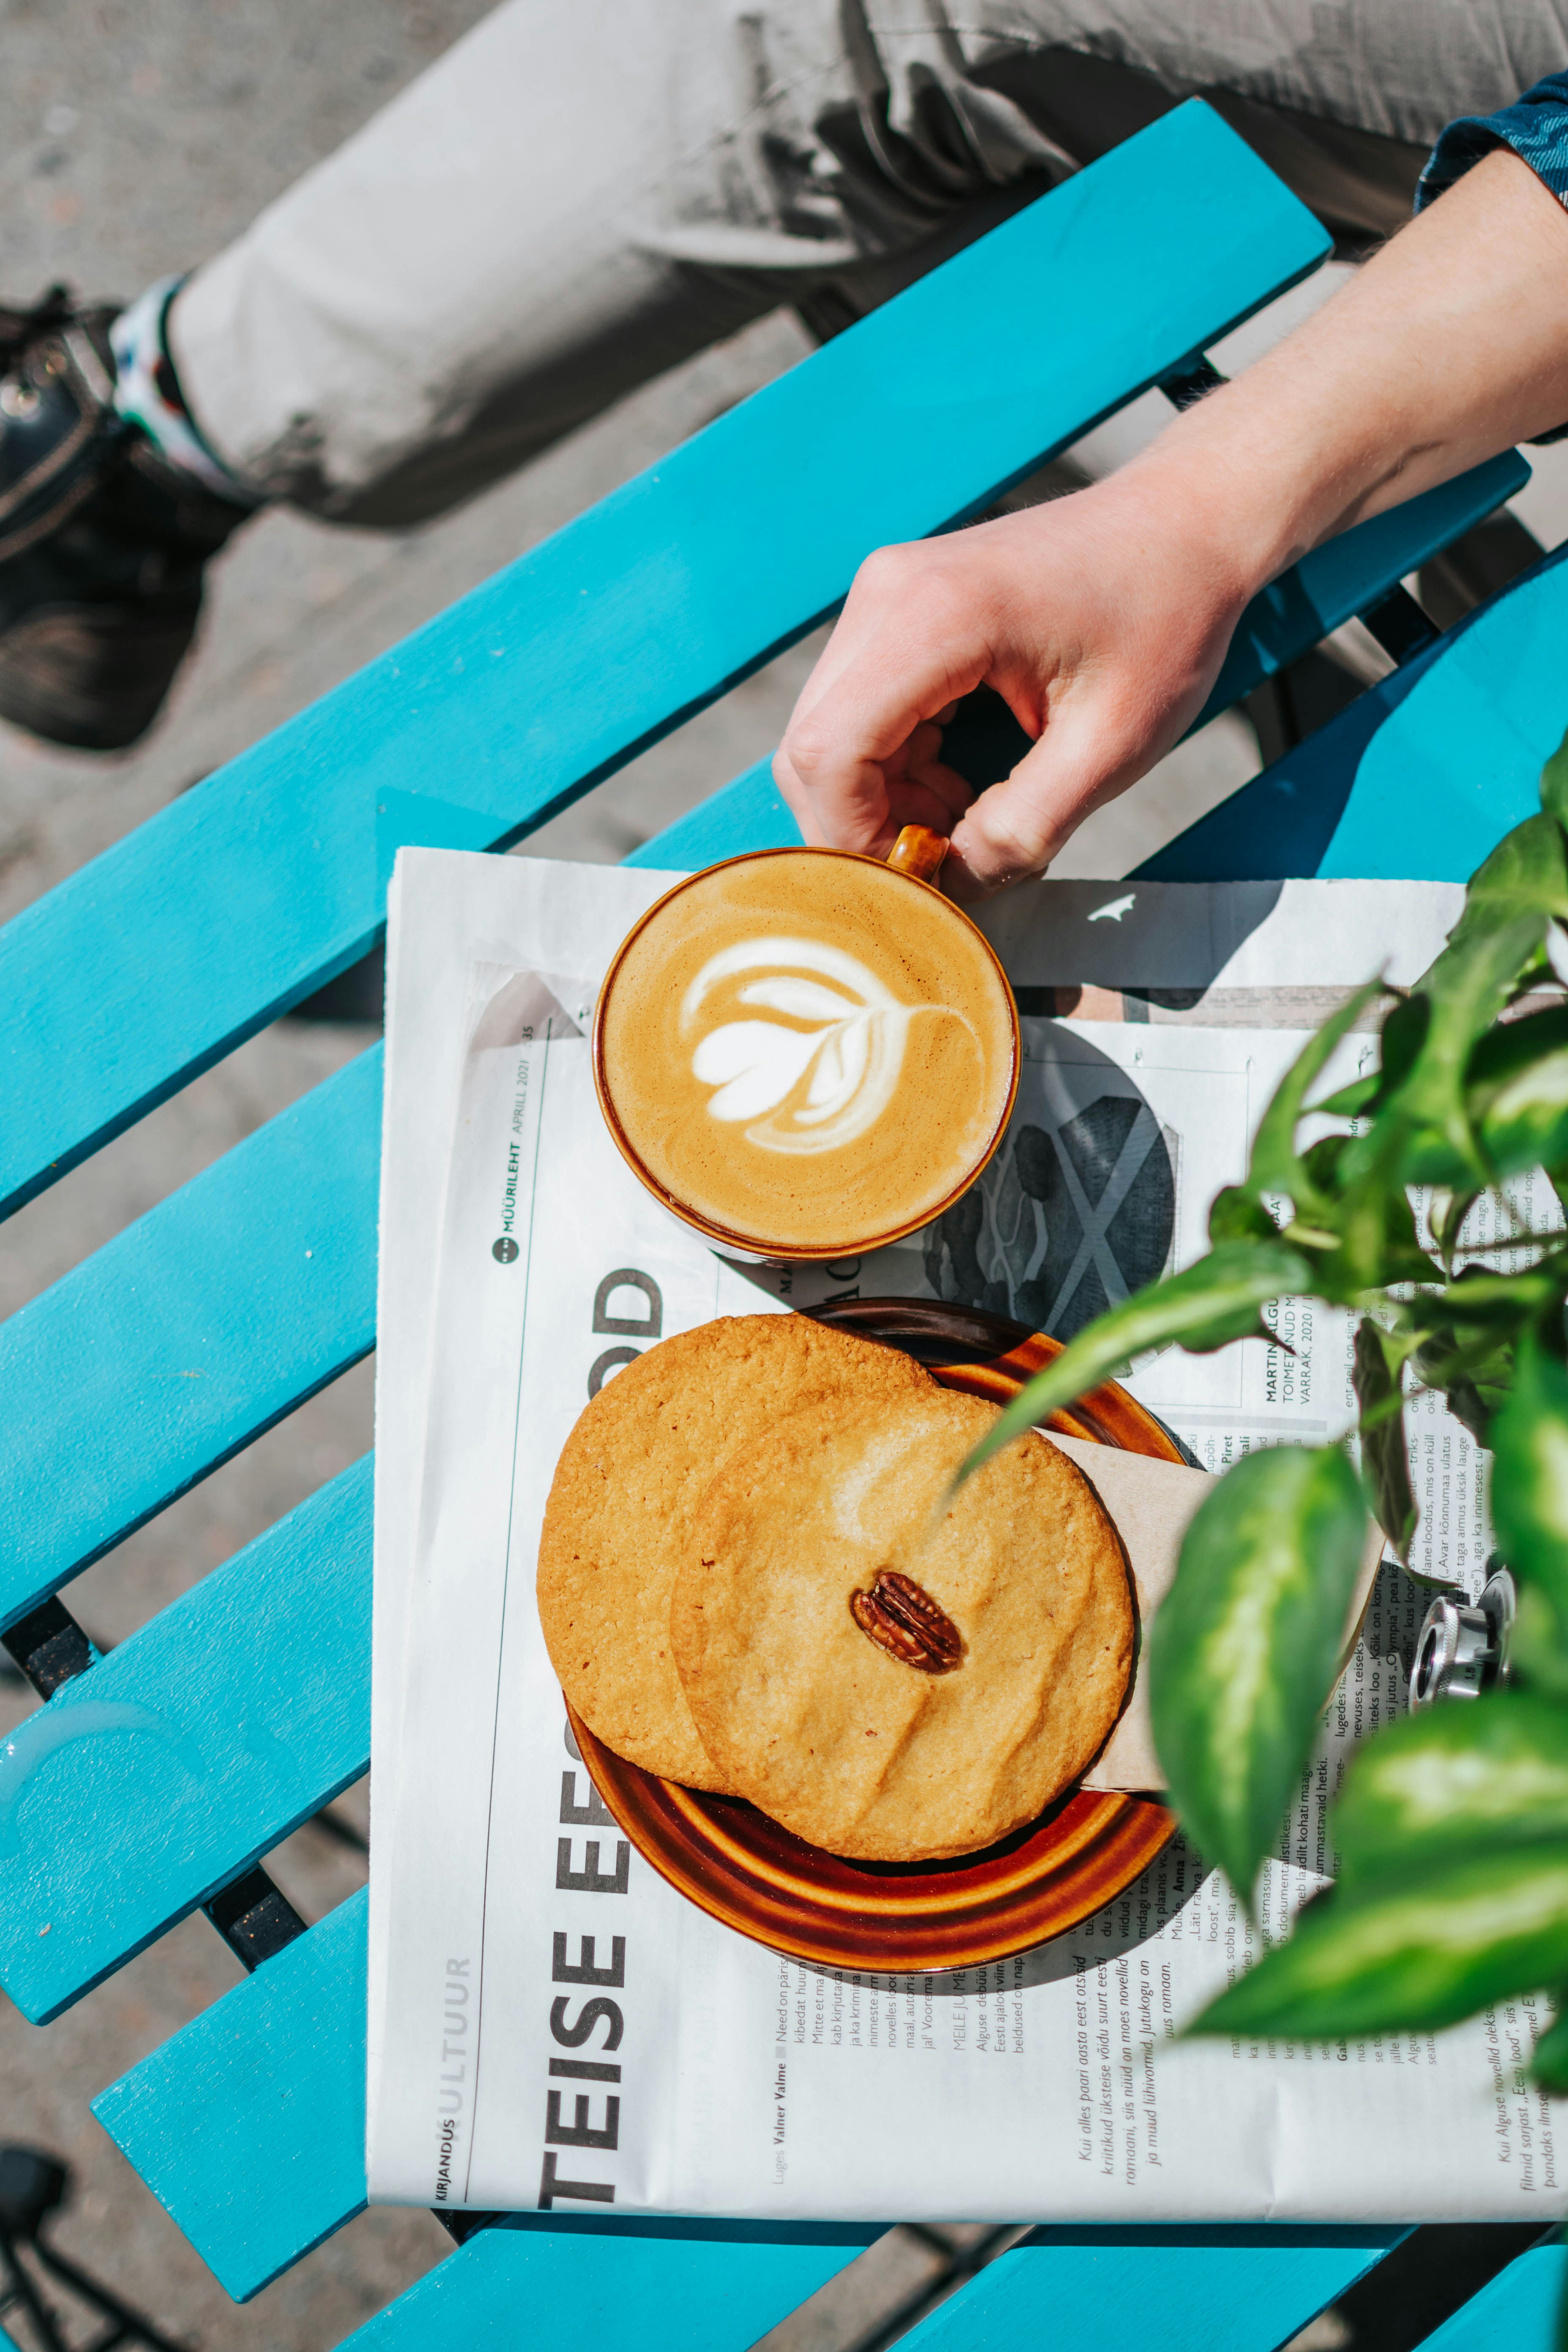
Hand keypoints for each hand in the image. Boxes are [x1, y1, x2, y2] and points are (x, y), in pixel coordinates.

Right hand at [775, 149, 1567, 899]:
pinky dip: (896, 765)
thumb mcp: (1111, 747)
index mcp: (935, 617)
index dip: (853, 840)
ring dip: (883, 799)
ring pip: (828, 735)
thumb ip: (1024, 829)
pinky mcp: (897, 607)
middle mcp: (887, 595)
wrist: (1187, 526)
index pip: (827, 756)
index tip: (917, 881)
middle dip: (864, 825)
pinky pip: (858, 711)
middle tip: (945, 862)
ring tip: (969, 816)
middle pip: (812, 749)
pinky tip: (962, 779)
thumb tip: (954, 884)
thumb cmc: (1165, 619)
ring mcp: (885, 595)